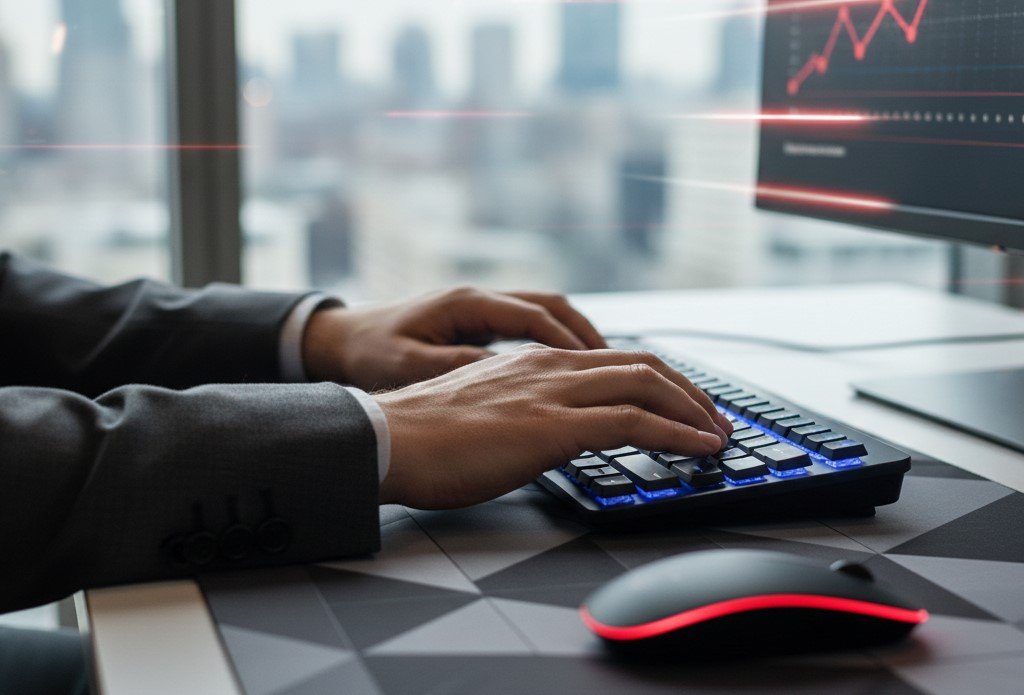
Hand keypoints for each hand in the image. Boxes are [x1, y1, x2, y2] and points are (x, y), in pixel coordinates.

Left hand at [302, 287, 606, 389]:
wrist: (334, 341)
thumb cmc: (367, 353)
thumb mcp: (413, 365)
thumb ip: (466, 367)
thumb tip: (522, 376)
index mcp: (467, 303)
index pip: (540, 318)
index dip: (577, 345)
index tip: (609, 373)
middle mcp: (480, 298)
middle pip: (556, 309)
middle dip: (595, 340)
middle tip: (630, 372)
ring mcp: (479, 308)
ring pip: (548, 315)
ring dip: (580, 341)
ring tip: (612, 373)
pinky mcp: (475, 324)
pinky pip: (531, 328)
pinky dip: (558, 346)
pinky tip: (569, 374)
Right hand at [374, 345, 733, 508]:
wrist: (387, 439)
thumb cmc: (425, 436)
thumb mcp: (486, 412)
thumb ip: (525, 412)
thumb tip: (553, 434)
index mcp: (534, 361)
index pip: (616, 360)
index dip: (659, 380)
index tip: (681, 404)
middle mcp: (550, 366)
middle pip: (643, 364)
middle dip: (689, 392)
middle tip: (714, 419)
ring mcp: (553, 393)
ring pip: (646, 383)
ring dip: (693, 410)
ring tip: (719, 434)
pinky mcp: (551, 425)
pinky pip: (632, 422)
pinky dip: (676, 432)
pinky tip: (699, 447)